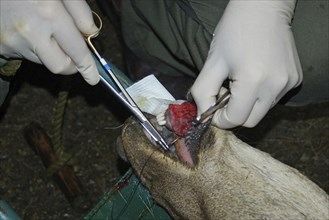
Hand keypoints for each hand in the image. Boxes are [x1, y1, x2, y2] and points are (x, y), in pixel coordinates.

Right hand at [0, 0, 99, 84]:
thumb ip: (80, 10)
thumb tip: (92, 33)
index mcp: (49, 13)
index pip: (76, 51)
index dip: (87, 67)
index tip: (93, 78)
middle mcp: (31, 31)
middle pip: (60, 66)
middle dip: (71, 64)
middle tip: (73, 54)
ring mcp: (13, 40)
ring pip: (43, 60)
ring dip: (50, 51)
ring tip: (41, 28)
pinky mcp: (1, 46)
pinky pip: (25, 54)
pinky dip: (32, 47)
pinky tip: (26, 28)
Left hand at [191, 0, 301, 127]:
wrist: (262, 8)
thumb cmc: (234, 30)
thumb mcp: (213, 61)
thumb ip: (203, 92)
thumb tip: (203, 115)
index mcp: (253, 80)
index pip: (235, 120)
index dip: (220, 119)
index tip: (213, 109)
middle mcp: (275, 85)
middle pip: (250, 121)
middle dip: (233, 114)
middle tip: (225, 93)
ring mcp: (288, 82)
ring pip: (262, 111)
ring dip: (248, 104)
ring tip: (240, 81)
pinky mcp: (295, 79)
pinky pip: (273, 98)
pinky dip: (261, 94)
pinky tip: (255, 75)